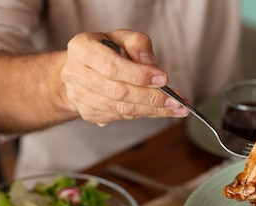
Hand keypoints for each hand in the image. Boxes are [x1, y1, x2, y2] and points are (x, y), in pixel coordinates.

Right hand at [60, 29, 188, 125]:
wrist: (78, 72)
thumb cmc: (104, 50)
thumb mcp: (119, 37)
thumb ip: (137, 43)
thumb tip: (151, 63)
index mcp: (82, 49)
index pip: (111, 66)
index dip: (139, 74)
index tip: (164, 78)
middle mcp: (77, 75)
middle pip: (119, 92)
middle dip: (151, 97)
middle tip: (177, 100)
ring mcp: (81, 98)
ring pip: (122, 109)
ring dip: (154, 110)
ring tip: (178, 108)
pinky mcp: (90, 114)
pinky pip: (123, 117)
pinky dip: (147, 114)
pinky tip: (164, 111)